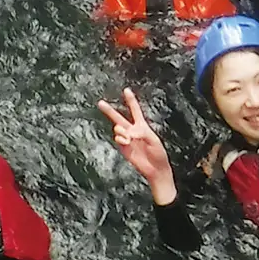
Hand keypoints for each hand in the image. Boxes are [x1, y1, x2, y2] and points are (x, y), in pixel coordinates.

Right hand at [97, 89, 176, 205]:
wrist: (155, 169)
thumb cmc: (158, 153)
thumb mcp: (153, 140)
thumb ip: (141, 132)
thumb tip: (129, 132)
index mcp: (142, 126)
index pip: (135, 110)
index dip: (131, 100)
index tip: (126, 90)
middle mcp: (132, 131)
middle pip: (119, 118)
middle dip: (109, 110)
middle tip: (100, 103)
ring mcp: (127, 139)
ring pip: (117, 128)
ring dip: (122, 131)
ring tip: (129, 138)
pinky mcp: (123, 147)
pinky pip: (117, 138)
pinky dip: (121, 138)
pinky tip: (127, 142)